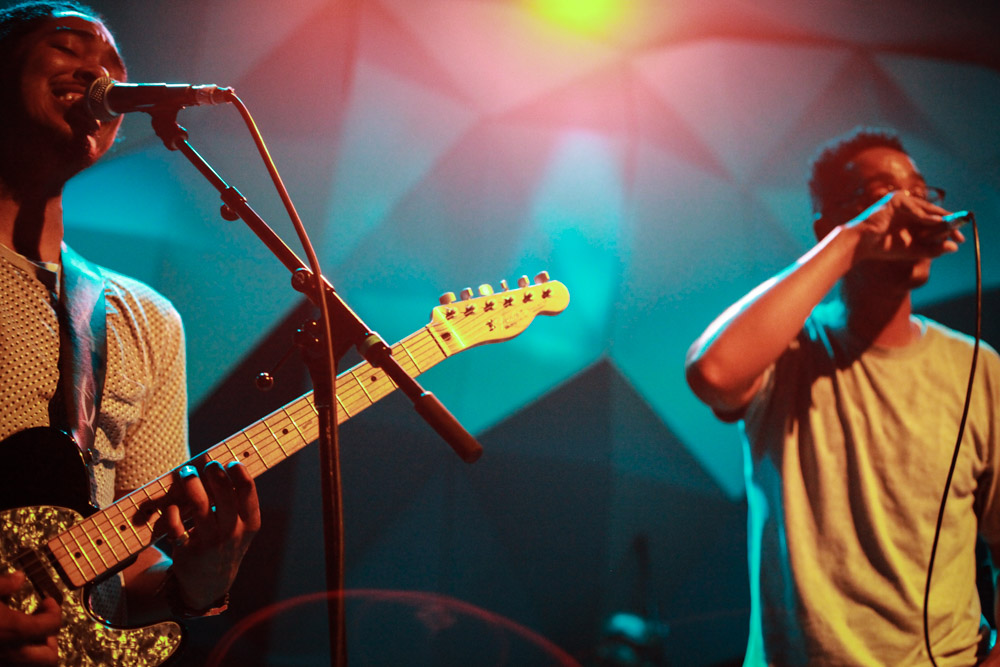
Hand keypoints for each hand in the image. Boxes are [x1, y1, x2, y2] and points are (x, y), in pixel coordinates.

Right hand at [0, 571, 60, 665]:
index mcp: (15, 630)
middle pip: (49, 658)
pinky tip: (8, 638)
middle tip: (41, 625)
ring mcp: (2, 663)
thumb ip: (5, 584)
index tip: (47, 601)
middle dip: (51, 642)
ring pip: (32, 665)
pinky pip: (15, 664)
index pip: (53, 625)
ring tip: (25, 633)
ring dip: (34, 651)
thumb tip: (19, 578)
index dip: (54, 610)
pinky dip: (19, 655)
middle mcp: (12, 653)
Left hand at [156, 460, 260, 610]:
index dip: (239, 473)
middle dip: (214, 474)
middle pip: (224, 495)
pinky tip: (171, 505)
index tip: (230, 462)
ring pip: (200, 507)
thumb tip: (222, 466)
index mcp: (249, 523)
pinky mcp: (188, 551)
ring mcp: (210, 543)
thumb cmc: (225, 543)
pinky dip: (171, 512)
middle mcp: (232, 533)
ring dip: (192, 485)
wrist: (210, 583)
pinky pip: (176, 526)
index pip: (247, 492)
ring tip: (186, 473)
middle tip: (206, 464)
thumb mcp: (241, 527)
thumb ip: (236, 502)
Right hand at [848, 190, 964, 262]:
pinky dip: (926, 216)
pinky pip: (915, 209)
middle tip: (960, 232)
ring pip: (926, 209)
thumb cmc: (883, 247)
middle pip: (933, 212)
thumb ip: (933, 249)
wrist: (861, 245)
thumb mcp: (914, 249)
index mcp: (910, 215)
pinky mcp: (895, 200)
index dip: (948, 228)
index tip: (960, 238)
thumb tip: (955, 247)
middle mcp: (907, 205)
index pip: (933, 219)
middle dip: (948, 223)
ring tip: (952, 226)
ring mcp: (901, 201)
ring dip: (940, 219)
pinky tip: (938, 223)